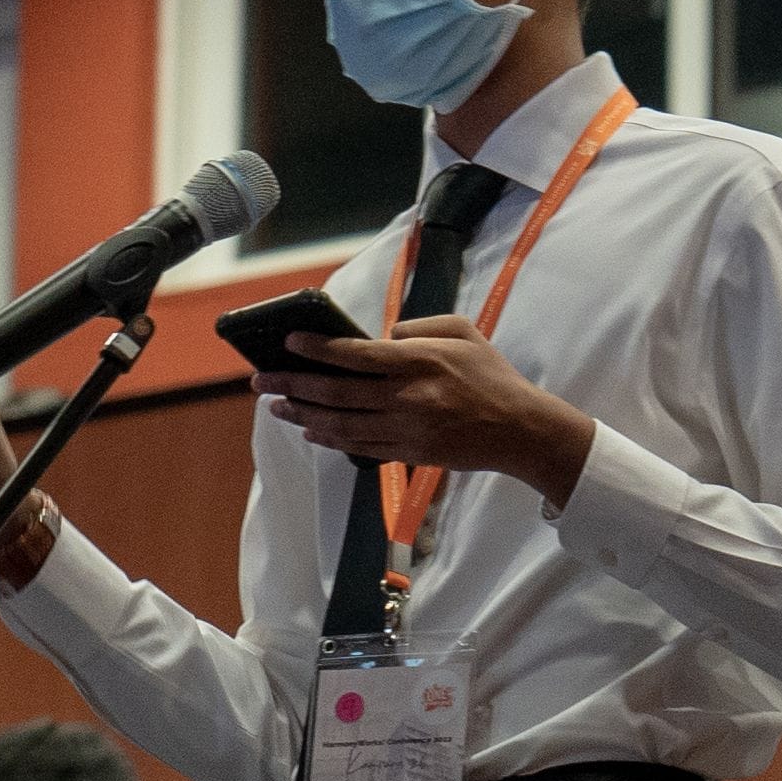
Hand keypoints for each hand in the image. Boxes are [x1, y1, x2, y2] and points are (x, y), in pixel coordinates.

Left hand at [263, 314, 599, 509]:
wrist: (520, 430)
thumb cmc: (491, 375)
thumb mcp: (463, 331)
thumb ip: (418, 327)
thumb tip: (380, 337)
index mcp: (420, 362)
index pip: (356, 355)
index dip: (318, 349)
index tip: (289, 341)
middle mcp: (408, 397)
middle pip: (337, 392)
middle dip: (293, 384)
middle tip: (262, 379)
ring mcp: (406, 429)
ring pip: (341, 424)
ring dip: (303, 414)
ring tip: (276, 405)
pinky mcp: (409, 453)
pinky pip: (359, 447)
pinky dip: (330, 439)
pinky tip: (311, 429)